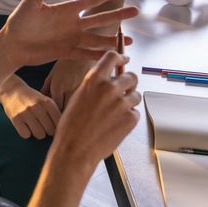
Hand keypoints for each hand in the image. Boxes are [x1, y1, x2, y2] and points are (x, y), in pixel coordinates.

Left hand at [0, 0, 138, 70]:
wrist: (11, 45)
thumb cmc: (19, 22)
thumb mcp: (32, 2)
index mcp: (66, 10)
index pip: (90, 1)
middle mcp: (72, 24)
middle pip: (99, 19)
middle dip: (117, 15)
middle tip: (135, 11)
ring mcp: (71, 39)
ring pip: (97, 39)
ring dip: (112, 39)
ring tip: (129, 40)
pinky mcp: (66, 53)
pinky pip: (86, 54)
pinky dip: (99, 56)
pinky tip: (112, 57)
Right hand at [0, 81, 60, 138]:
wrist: (12, 90)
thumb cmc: (33, 99)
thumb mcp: (46, 101)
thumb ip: (56, 113)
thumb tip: (67, 129)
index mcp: (48, 102)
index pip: (59, 123)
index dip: (58, 127)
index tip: (54, 126)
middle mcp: (38, 107)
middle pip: (50, 131)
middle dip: (47, 131)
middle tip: (43, 126)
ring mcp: (26, 113)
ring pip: (39, 135)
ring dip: (37, 133)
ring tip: (34, 126)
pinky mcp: (16, 118)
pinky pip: (26, 135)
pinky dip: (26, 133)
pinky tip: (24, 126)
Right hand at [51, 51, 140, 173]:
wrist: (75, 149)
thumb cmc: (72, 126)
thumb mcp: (78, 97)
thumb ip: (94, 85)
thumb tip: (107, 80)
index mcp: (94, 80)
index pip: (112, 57)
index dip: (119, 58)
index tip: (123, 60)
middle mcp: (109, 88)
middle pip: (131, 76)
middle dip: (128, 83)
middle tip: (123, 91)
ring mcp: (122, 103)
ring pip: (135, 95)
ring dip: (129, 101)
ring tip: (115, 113)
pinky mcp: (130, 118)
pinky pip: (135, 112)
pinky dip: (128, 117)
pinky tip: (115, 124)